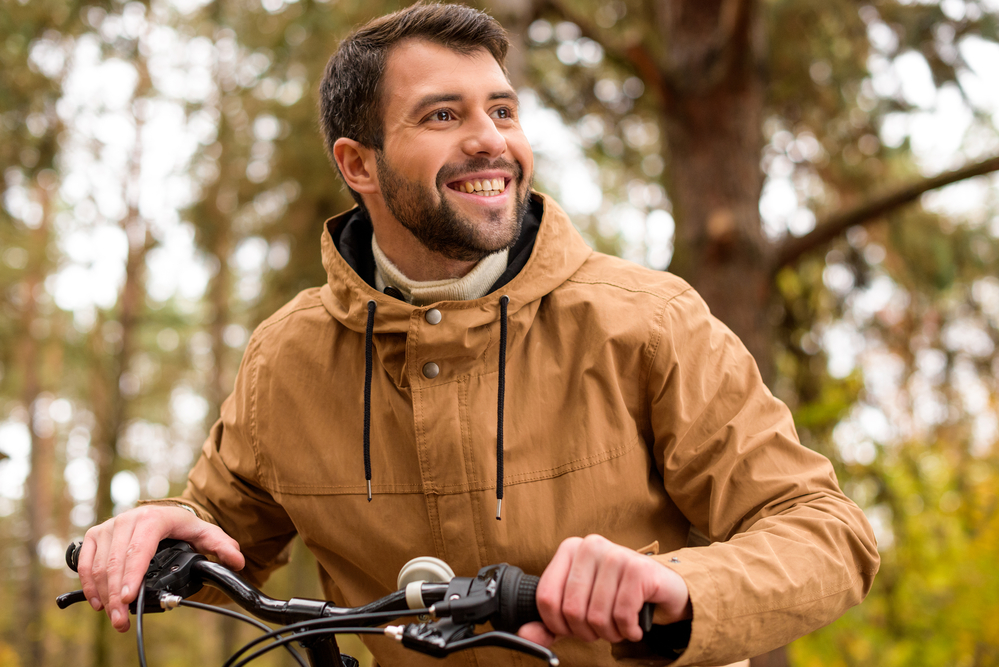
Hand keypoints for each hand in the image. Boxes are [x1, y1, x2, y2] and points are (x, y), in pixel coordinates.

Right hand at [77, 505, 243, 632]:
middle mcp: (128, 520)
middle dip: (117, 595)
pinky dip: (88, 583)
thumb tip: (237, 560)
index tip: (129, 598)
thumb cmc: (185, 527)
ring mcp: (110, 527)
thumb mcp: (206, 533)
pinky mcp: (96, 535)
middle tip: (122, 620)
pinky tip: (98, 602)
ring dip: (103, 594)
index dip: (132, 575)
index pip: (139, 549)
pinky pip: (84, 562)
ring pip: (99, 565)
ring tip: (114, 617)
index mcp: (154, 518)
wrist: (165, 514)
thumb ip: (221, 546)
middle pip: (116, 562)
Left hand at [518, 534, 691, 646]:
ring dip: (610, 634)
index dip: (557, 625)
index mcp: (570, 549)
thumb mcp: (579, 609)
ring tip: (619, 626)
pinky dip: (629, 631)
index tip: (573, 628)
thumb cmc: (615, 596)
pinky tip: (634, 627)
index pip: (546, 597)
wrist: (661, 590)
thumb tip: (524, 635)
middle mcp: (591, 546)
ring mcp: (616, 554)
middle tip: (601, 629)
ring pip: (597, 616)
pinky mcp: (639, 569)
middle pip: (572, 610)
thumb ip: (550, 624)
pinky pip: (622, 615)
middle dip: (587, 632)